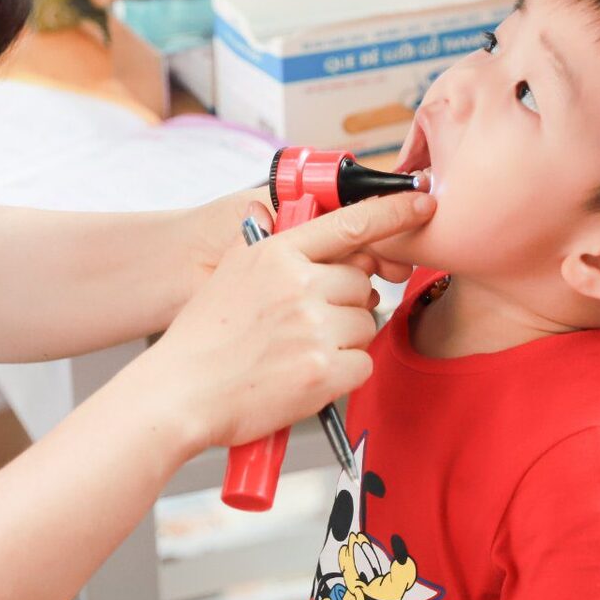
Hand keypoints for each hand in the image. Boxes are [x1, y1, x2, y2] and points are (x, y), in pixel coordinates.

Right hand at [138, 189, 435, 456]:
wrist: (178, 393)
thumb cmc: (203, 340)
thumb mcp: (235, 275)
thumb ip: (282, 257)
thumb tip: (334, 252)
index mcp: (276, 255)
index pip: (349, 224)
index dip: (393, 213)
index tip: (422, 205)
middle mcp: (298, 285)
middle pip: (361, 284)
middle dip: (344, 306)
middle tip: (304, 327)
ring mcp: (312, 328)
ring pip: (365, 325)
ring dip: (343, 341)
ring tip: (296, 354)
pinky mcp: (323, 371)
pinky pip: (363, 364)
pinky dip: (343, 375)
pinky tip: (307, 377)